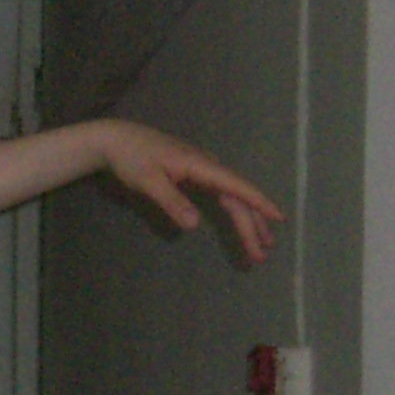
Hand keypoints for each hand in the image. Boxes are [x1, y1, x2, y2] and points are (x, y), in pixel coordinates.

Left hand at [96, 120, 282, 262]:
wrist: (116, 139)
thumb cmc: (131, 158)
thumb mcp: (148, 181)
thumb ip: (171, 201)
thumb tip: (195, 225)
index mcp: (201, 165)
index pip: (236, 186)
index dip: (258, 202)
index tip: (279, 217)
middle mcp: (207, 166)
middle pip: (236, 198)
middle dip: (251, 226)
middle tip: (261, 255)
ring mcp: (202, 170)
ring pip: (231, 198)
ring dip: (246, 221)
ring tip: (260, 246)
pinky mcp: (194, 175)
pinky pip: (221, 195)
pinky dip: (233, 210)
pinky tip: (241, 222)